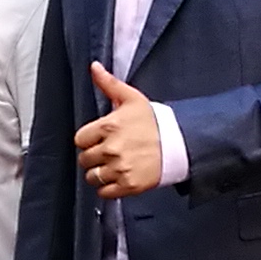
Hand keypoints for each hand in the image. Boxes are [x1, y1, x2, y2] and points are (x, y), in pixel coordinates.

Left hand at [76, 64, 166, 200]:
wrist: (180, 144)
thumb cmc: (154, 121)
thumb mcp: (132, 99)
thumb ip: (109, 84)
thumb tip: (94, 67)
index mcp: (109, 126)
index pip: (80, 139)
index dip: (89, 139)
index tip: (100, 139)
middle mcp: (111, 149)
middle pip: (84, 159)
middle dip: (94, 156)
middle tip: (109, 152)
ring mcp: (120, 168)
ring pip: (92, 177)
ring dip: (99, 173)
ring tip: (113, 166)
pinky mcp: (128, 185)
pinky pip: (104, 192)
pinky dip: (108, 188)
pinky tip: (118, 177)